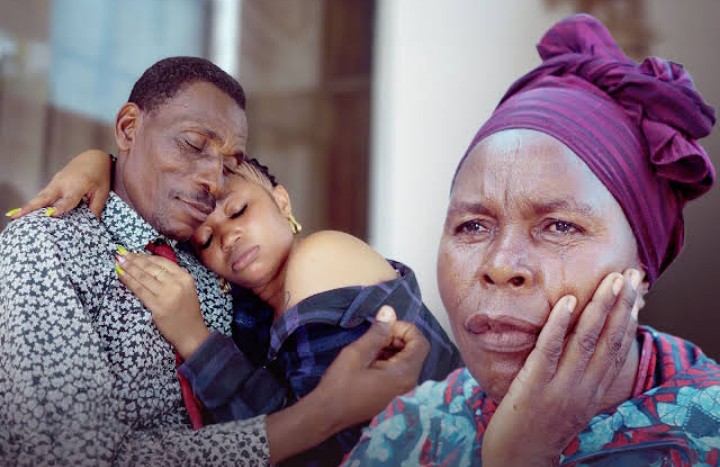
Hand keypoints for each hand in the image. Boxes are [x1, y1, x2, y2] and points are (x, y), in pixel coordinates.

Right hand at [9, 149, 111, 219]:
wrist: (93, 158)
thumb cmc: (99, 175)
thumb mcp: (102, 192)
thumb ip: (96, 207)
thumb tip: (94, 223)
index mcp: (77, 186)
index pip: (67, 199)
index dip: (60, 207)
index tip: (51, 214)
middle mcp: (63, 183)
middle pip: (46, 197)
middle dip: (32, 207)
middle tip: (18, 216)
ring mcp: (56, 182)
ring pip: (41, 196)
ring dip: (29, 205)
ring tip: (17, 216)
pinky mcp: (54, 183)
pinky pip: (44, 194)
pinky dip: (35, 202)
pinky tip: (28, 211)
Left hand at [115, 252, 209, 357]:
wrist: (191, 333)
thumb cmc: (187, 312)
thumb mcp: (186, 289)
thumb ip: (172, 277)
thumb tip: (148, 265)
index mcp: (185, 277)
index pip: (162, 262)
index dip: (145, 257)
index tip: (134, 254)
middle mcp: (176, 283)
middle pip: (151, 268)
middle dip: (134, 260)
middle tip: (121, 254)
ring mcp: (167, 295)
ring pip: (143, 277)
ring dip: (129, 268)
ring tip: (118, 262)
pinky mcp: (157, 306)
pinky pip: (139, 290)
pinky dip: (128, 281)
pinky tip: (121, 275)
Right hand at [318, 305, 429, 426]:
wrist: (326, 415)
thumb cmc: (340, 385)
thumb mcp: (356, 353)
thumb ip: (377, 332)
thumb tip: (390, 311)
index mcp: (403, 374)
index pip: (420, 342)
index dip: (405, 329)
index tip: (383, 328)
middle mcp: (409, 384)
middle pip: (415, 350)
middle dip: (397, 337)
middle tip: (374, 338)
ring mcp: (402, 392)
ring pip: (407, 360)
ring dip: (392, 348)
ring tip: (369, 349)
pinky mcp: (393, 396)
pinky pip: (400, 371)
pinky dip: (389, 360)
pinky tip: (370, 361)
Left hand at [481, 269, 642, 466]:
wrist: (518, 459)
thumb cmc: (538, 426)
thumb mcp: (568, 401)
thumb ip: (578, 376)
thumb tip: (583, 346)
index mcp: (592, 391)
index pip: (617, 349)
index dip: (628, 319)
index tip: (637, 293)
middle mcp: (583, 388)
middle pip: (608, 340)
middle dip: (621, 306)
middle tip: (630, 275)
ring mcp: (560, 387)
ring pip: (585, 341)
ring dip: (599, 308)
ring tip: (609, 281)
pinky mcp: (535, 386)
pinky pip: (549, 349)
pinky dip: (560, 324)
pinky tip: (567, 302)